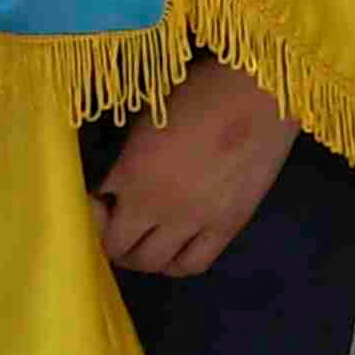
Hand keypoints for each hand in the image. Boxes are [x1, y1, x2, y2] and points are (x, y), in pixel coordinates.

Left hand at [97, 61, 297, 277]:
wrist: (260, 92)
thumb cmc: (201, 90)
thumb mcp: (147, 121)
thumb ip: (129, 160)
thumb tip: (119, 185)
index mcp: (132, 173)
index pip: (94, 211)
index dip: (94, 207)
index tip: (102, 200)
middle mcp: (157, 206)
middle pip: (118, 247)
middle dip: (112, 237)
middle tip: (120, 225)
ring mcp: (194, 221)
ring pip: (153, 263)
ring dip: (141, 256)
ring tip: (147, 241)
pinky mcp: (227, 227)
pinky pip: (193, 263)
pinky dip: (176, 263)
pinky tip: (176, 248)